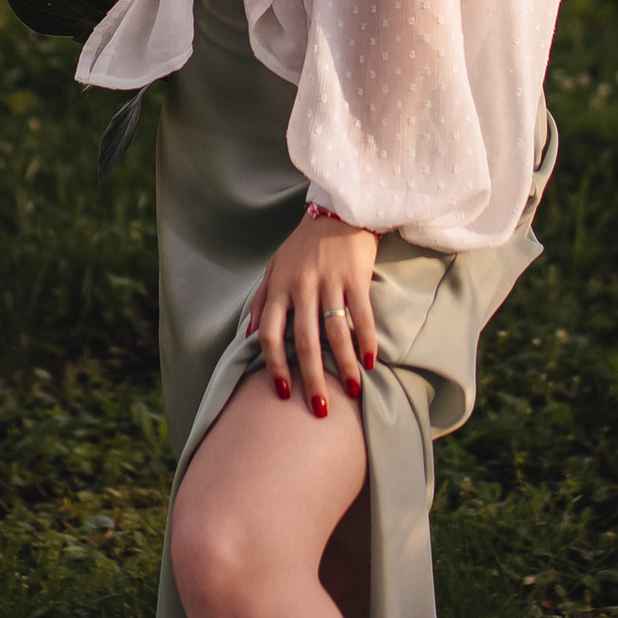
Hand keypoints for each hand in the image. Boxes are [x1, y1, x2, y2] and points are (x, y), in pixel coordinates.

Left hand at [246, 208, 378, 418]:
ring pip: (334, 333)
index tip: (282, 393)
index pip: (268, 334)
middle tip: (319, 408)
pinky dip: (366, 341)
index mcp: (277, 287)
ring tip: (354, 391)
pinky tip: (370, 362)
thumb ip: (260, 300)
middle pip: (303, 342)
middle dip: (311, 379)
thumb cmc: (303, 243)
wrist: (337, 208)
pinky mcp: (355, 276)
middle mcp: (300, 286)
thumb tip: (246, 335)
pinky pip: (362, 315)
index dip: (273, 367)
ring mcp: (328, 281)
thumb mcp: (273, 267)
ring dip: (345, 367)